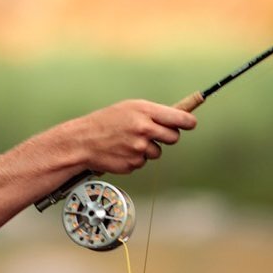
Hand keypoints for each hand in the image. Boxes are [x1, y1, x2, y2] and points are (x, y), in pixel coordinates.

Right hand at [72, 99, 196, 175]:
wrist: (82, 141)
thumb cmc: (104, 122)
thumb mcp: (128, 108)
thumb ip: (152, 113)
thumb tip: (177, 119)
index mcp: (144, 112)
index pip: (180, 118)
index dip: (188, 122)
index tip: (190, 123)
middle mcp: (144, 129)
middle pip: (173, 137)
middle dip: (166, 136)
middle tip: (153, 133)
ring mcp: (139, 148)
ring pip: (157, 152)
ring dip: (147, 149)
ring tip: (129, 142)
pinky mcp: (133, 163)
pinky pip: (142, 162)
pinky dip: (134, 158)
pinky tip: (121, 151)